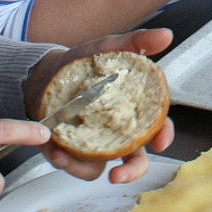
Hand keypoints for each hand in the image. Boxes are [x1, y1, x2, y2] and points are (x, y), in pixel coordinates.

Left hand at [21, 29, 177, 183]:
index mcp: (134, 112)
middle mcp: (118, 134)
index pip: (158, 127)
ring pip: (100, 168)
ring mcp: (95, 145)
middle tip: (118, 176)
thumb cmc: (82, 64)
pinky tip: (55, 150)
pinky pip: (73, 165)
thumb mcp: (108, 48)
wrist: (45, 74)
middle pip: (135, 161)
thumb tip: (166, 35)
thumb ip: (137, 42)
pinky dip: (64, 160)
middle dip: (130, 173)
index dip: (164, 136)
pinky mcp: (71, 152)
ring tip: (65, 154)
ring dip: (82, 166)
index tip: (160, 143)